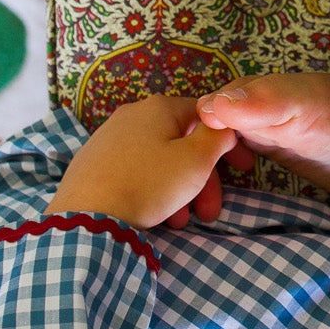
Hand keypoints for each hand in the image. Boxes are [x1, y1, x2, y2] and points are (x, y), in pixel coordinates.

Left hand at [49, 95, 252, 229]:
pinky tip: (155, 215)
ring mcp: (108, 138)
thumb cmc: (148, 184)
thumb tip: (225, 125)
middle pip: (181, 143)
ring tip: (180, 222)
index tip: (243, 171)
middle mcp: (132, 114)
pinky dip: (153, 190)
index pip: (205, 116)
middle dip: (202, 179)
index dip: (228, 143)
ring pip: (159, 161)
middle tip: (210, 213)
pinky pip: (135, 171)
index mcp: (159, 107)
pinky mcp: (93, 162)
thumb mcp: (195, 161)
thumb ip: (218, 137)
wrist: (86, 215)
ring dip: (178, 190)